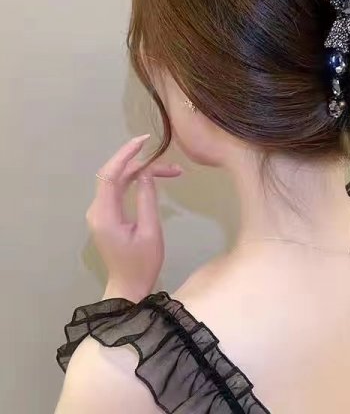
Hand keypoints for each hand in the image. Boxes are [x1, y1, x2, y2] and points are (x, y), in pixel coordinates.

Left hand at [86, 134, 181, 301]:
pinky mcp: (108, 215)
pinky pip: (120, 190)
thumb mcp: (150, 231)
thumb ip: (147, 199)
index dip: (126, 154)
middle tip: (172, 166)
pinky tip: (154, 178)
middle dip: (142, 163)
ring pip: (119, 180)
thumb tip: (147, 173)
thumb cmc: (142, 264)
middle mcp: (98, 209)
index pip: (110, 174)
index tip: (144, 142)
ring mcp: (101, 212)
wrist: (129, 288)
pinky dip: (136, 180)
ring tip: (172, 172)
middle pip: (116, 174)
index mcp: (104, 214)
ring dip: (143, 172)